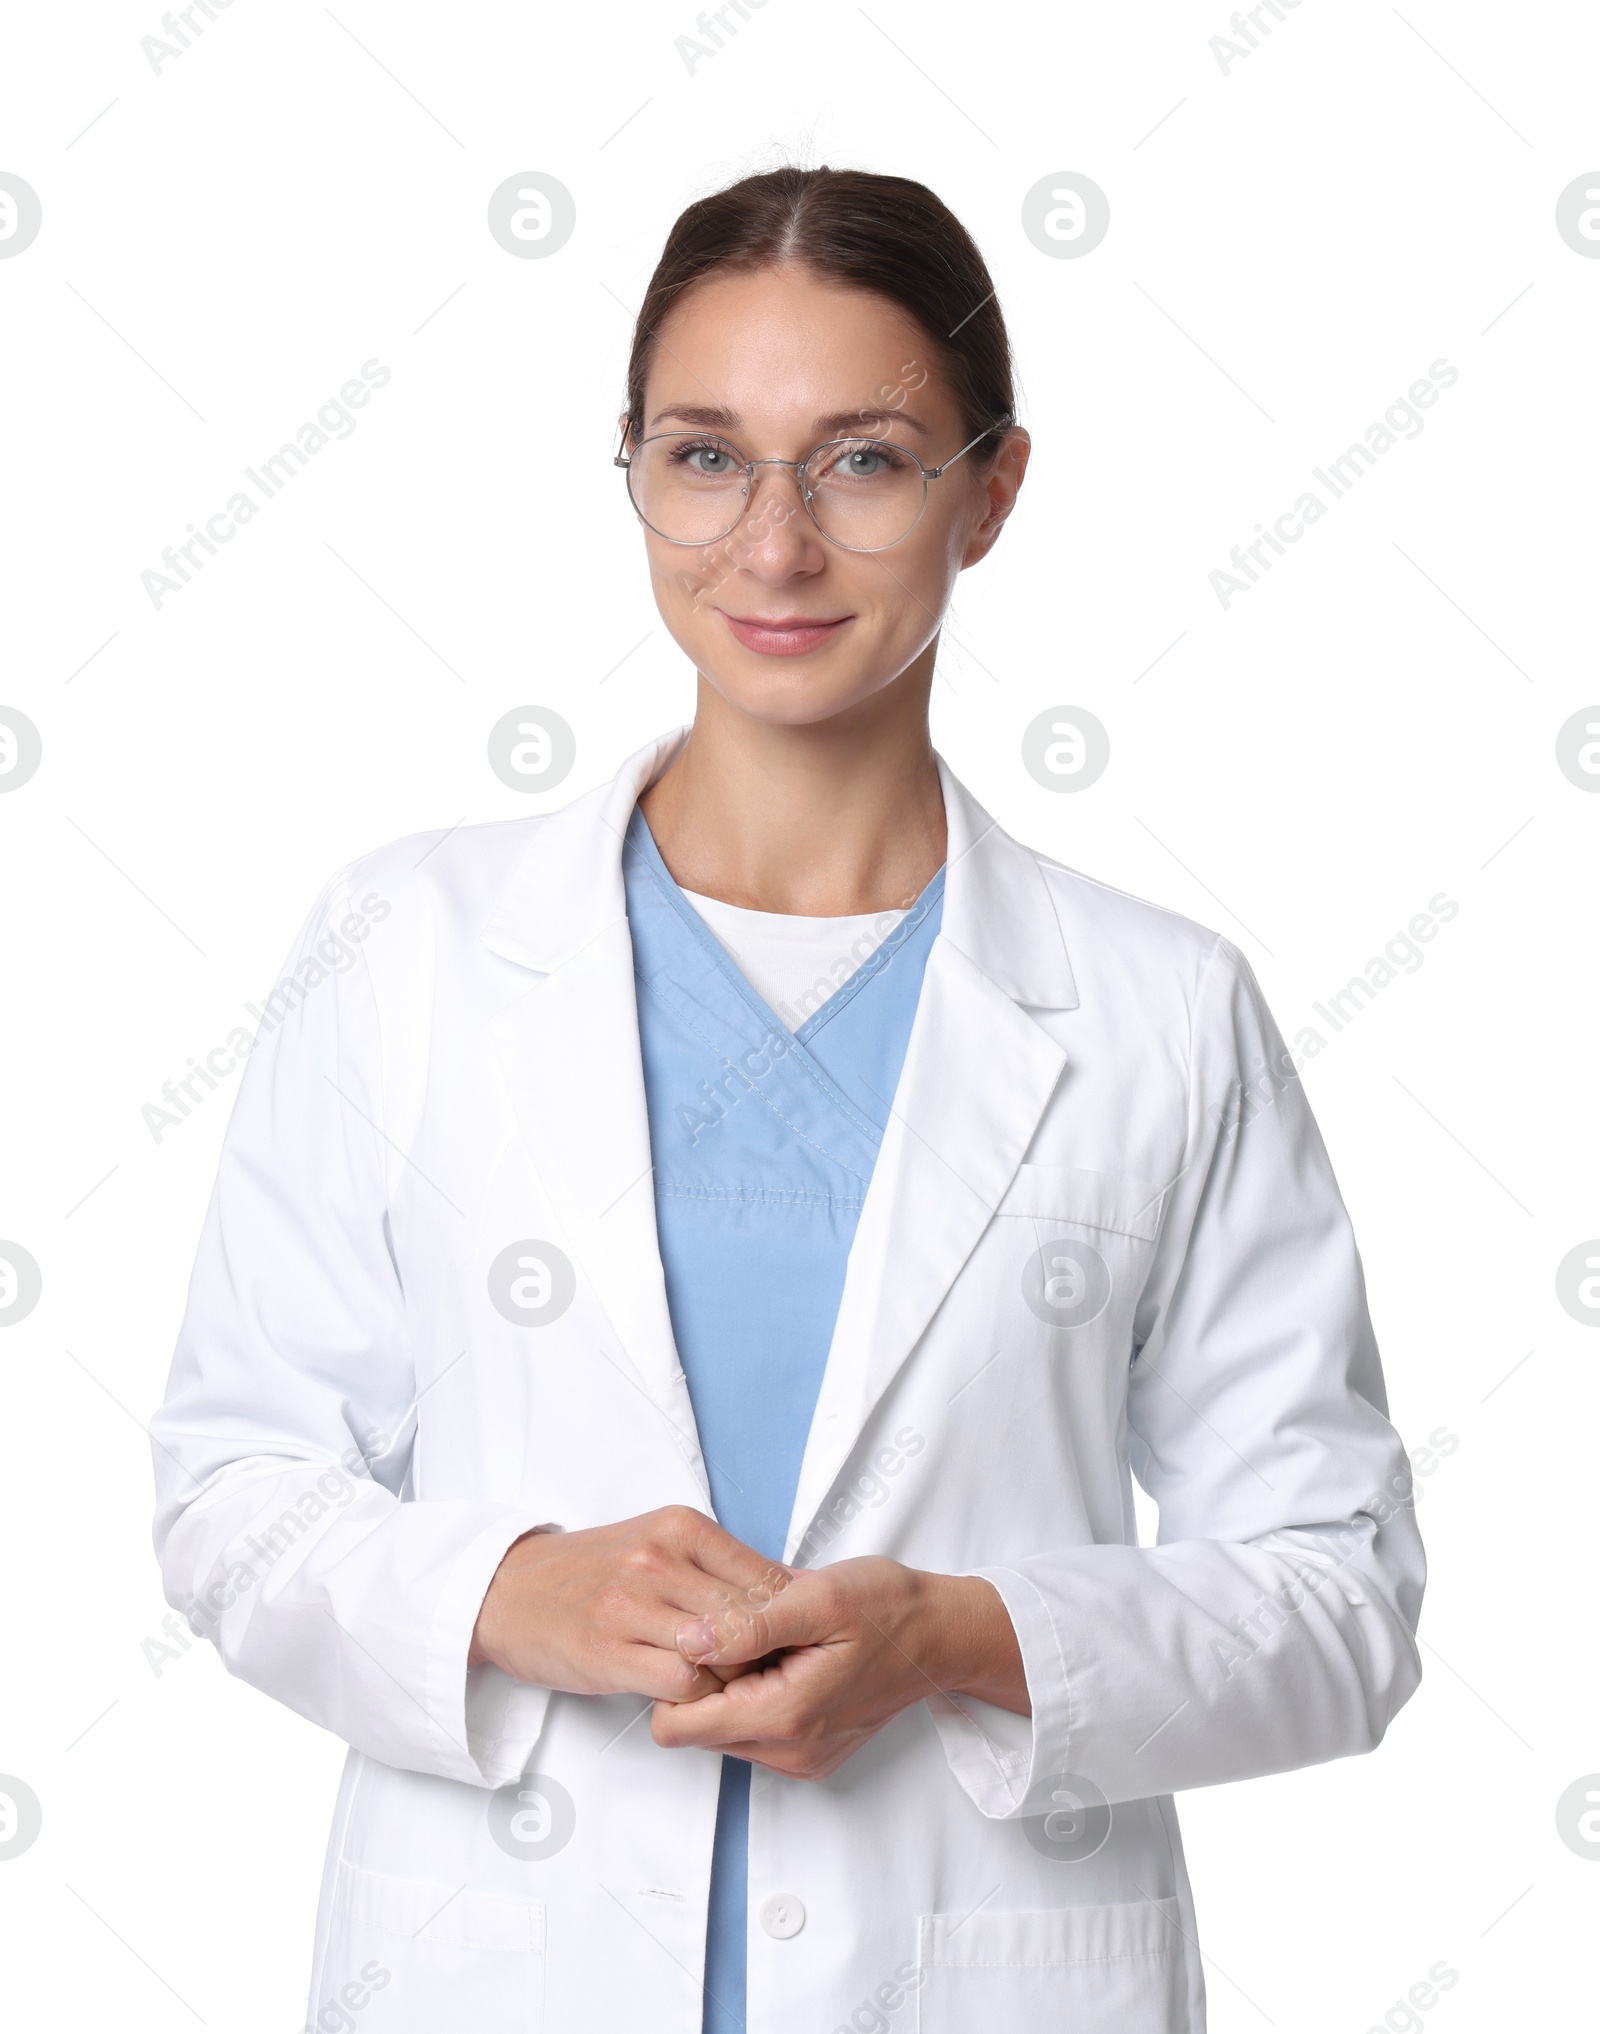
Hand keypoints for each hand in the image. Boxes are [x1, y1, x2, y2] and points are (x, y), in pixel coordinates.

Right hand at [469, 1506, 792, 1703]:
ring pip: (723, 1653)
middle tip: (766, 1673)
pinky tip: (688, 1695)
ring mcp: (633, 1606)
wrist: (507, 1591)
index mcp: (681, 1528)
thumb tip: (787, 1595)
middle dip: (766, 1654)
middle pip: (751, 1618)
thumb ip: (716, 1565)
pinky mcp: (610, 1653)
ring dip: (732, 1679)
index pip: (767, 1578)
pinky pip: (684, 1684)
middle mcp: (660, 1560)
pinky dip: (698, 1698)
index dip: (787, 1619)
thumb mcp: (657, 1542)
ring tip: (725, 1684)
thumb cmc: (592, 1571)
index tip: (787, 1642)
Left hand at [650, 1558, 1027, 1778]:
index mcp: (785, 1716)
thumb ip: (748, 1624)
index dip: (675, 1676)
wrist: (941, 1635)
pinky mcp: (808, 1755)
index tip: (705, 1635)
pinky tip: (786, 1660)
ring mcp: (800, 1760)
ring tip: (772, 1642)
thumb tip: (688, 1639)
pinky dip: (754, 1696)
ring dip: (730, 1686)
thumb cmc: (887, 1608)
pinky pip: (752, 1732)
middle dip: (705, 1679)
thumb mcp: (817, 1598)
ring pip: (720, 1730)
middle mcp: (789, 1753)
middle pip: (694, 1729)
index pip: (676, 1726)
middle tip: (745, 1631)